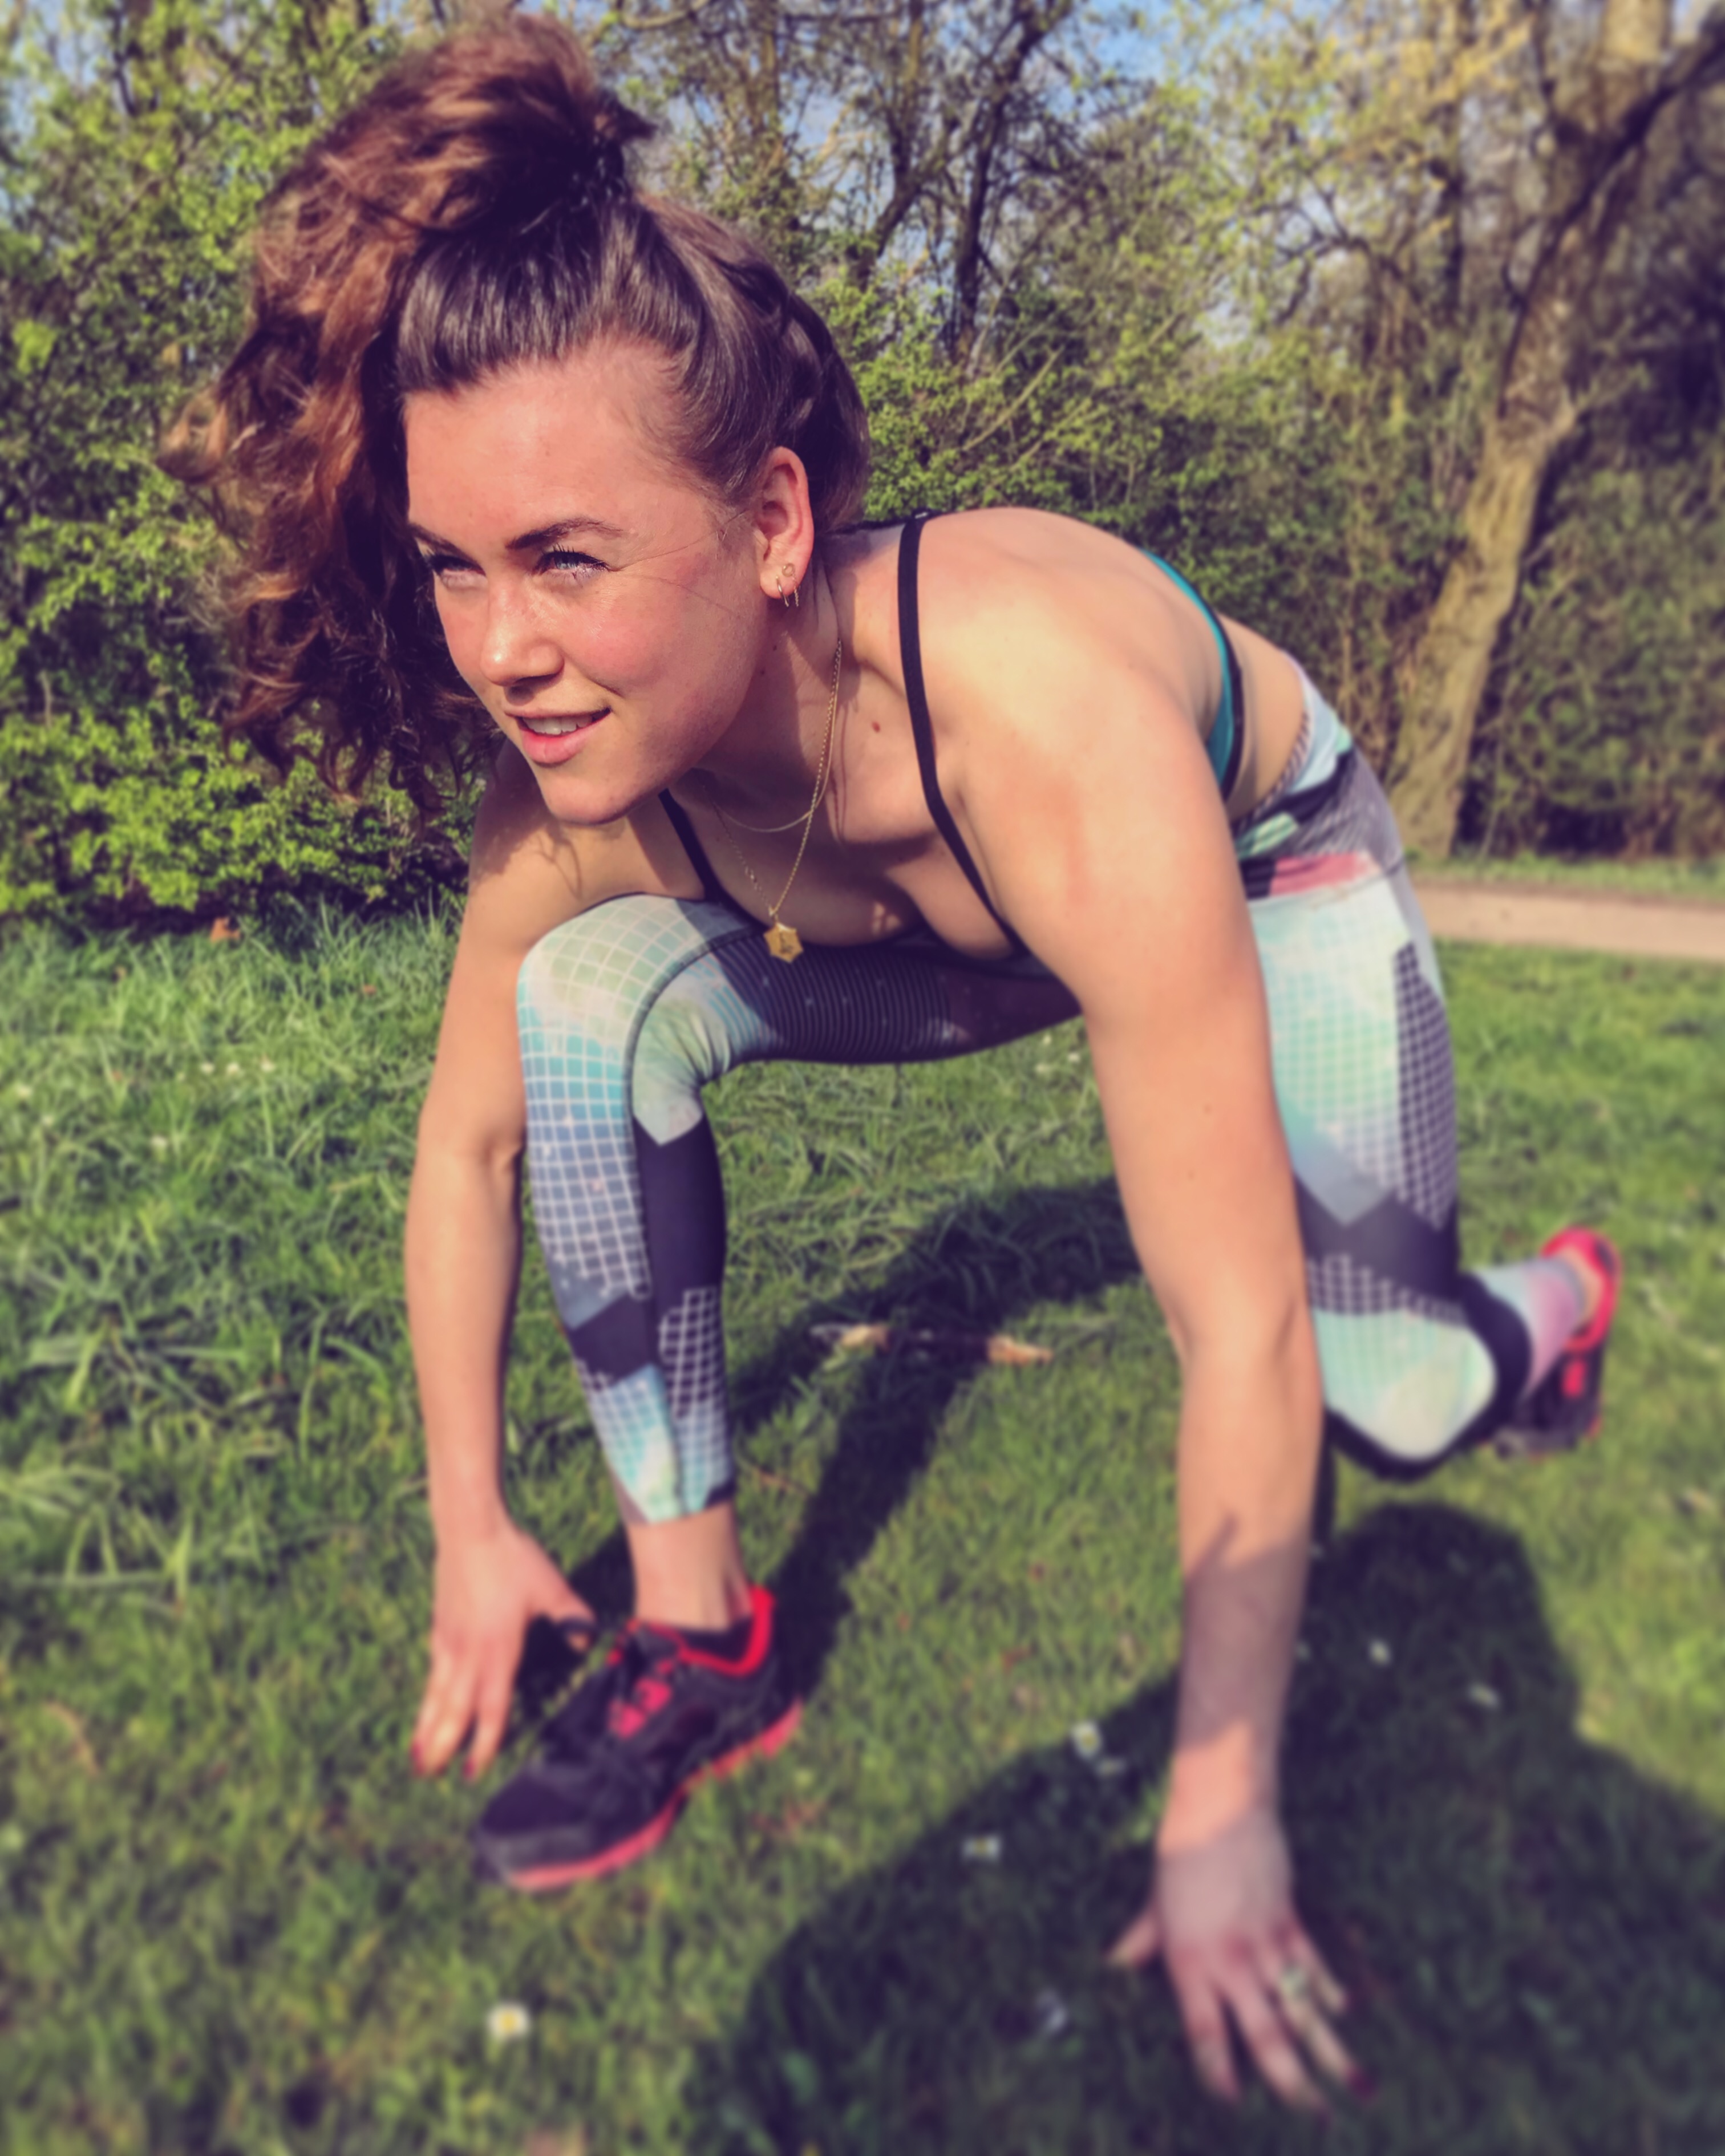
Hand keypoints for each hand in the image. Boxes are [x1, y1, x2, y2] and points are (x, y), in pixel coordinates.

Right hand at [410, 1520, 594, 1781]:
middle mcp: (468, 1654)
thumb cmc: (512, 1558)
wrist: (470, 1528)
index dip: (484, 1744)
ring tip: (416, 1757)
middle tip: (430, 1777)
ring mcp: (448, 1641)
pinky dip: (428, 1694)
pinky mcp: (439, 1626)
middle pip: (453, 1712)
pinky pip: (433, 1671)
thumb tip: (589, 1639)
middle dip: (442, 1747)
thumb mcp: (551, 1587)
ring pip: (435, 1696)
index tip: (475, 1772)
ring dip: (426, 1728)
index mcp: (497, 1652)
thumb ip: (571, 1616)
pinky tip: (427, 1702)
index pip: (491, 1710)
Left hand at [1108, 1805, 1364, 2110]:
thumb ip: (1138, 1944)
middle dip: (1292, 2083)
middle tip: (1316, 2120)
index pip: (1205, 2034)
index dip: (1219, 2073)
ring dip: (1331, 2051)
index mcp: (1190, 1962)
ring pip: (1303, 2011)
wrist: (1220, 1807)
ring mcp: (1266, 1944)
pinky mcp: (1291, 1921)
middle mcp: (1231, 1962)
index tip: (1234, 2103)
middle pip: (1267, 2037)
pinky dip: (1332, 1992)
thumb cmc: (1180, 1856)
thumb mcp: (1154, 1906)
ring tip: (1358, 2088)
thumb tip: (1110, 1970)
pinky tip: (1345, 2014)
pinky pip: (1316, 1967)